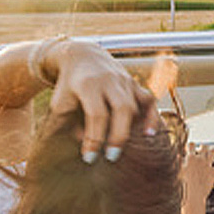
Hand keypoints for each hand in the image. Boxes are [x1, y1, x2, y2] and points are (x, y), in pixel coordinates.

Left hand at [48, 40, 158, 163]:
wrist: (82, 56)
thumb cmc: (69, 85)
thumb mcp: (61, 102)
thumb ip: (70, 122)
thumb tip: (85, 143)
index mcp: (89, 84)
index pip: (96, 115)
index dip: (94, 139)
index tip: (89, 158)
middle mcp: (110, 81)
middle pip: (123, 109)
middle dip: (118, 135)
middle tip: (111, 156)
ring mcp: (125, 81)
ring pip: (136, 105)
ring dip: (131, 129)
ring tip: (123, 149)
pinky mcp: (135, 84)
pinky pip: (148, 100)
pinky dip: (151, 117)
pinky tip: (149, 133)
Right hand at [182, 142, 213, 201]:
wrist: (191, 197)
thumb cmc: (182, 186)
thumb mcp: (177, 172)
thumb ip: (178, 162)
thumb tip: (178, 156)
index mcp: (190, 158)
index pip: (191, 145)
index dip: (191, 145)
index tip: (190, 148)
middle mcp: (200, 160)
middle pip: (204, 146)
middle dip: (202, 147)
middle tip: (201, 149)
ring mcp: (208, 165)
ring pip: (213, 151)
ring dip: (211, 151)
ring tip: (210, 152)